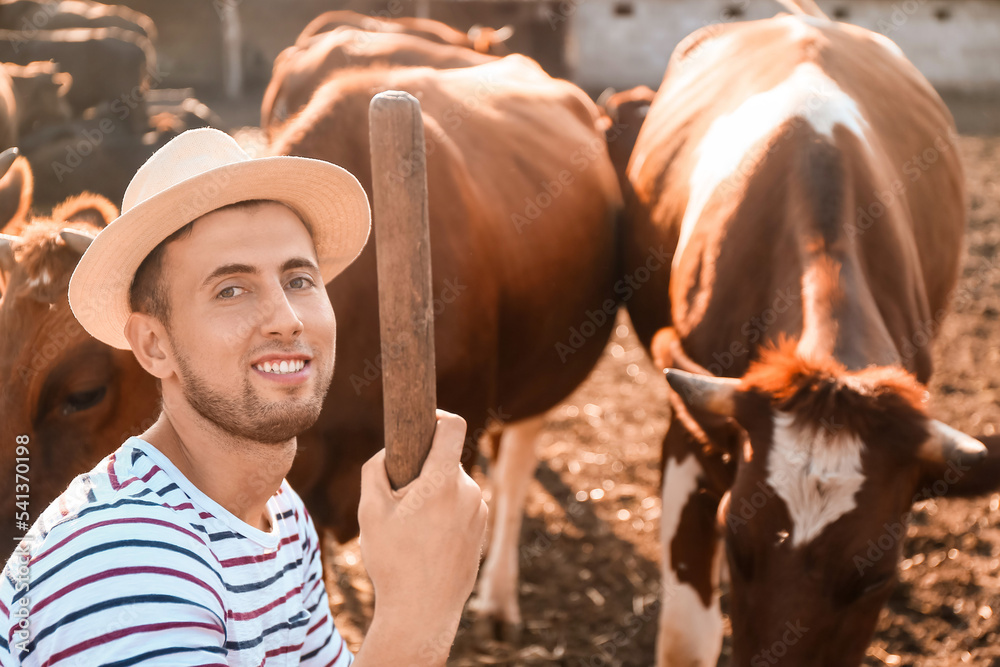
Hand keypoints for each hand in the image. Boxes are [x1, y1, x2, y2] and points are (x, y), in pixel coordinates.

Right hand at [355, 409, 487, 665]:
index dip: (437, 416)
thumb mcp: (370, 511)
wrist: (422, 612)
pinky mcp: (483, 530)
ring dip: (434, 495)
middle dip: (423, 470)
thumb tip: (389, 452)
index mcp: (442, 482)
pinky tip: (427, 541)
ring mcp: (480, 511)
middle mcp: (469, 491)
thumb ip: (376, 470)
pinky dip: (445, 513)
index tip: (423, 421)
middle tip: (400, 498)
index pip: (453, 425)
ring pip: (453, 486)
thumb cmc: (393, 561)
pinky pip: (462, 507)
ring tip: (412, 528)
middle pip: (445, 460)